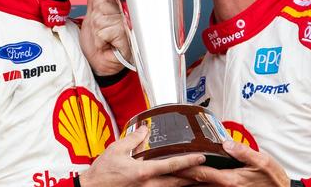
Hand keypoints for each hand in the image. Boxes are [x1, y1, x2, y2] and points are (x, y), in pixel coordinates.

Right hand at [79, 125, 205, 186]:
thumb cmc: (102, 172)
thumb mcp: (116, 149)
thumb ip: (134, 139)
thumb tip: (145, 129)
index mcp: (143, 172)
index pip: (172, 166)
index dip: (189, 161)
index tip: (201, 156)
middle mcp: (148, 185)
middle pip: (178, 182)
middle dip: (194, 177)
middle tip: (209, 170)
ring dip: (186, 184)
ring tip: (199, 177)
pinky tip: (178, 183)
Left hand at [80, 0, 131, 75]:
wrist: (99, 63)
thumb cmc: (97, 45)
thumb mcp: (90, 20)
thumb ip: (92, 4)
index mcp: (117, 8)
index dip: (96, 8)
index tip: (98, 22)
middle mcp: (124, 14)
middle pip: (101, 8)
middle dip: (95, 23)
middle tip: (100, 34)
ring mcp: (126, 25)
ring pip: (101, 20)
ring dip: (97, 34)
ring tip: (103, 40)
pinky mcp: (126, 36)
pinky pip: (105, 31)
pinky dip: (101, 40)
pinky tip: (107, 45)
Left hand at [176, 140, 290, 186]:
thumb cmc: (272, 179)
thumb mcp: (262, 161)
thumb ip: (243, 152)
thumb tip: (226, 142)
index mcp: (230, 179)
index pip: (200, 173)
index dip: (183, 168)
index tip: (170, 163)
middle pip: (195, 182)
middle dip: (179, 175)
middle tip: (162, 169)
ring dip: (185, 180)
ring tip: (170, 173)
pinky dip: (196, 183)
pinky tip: (189, 179)